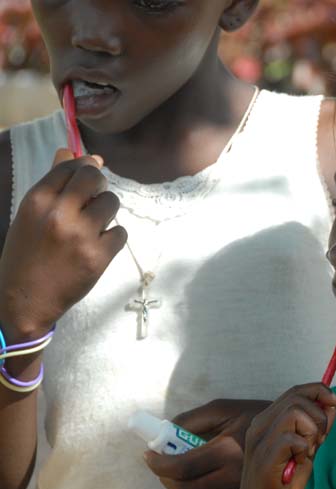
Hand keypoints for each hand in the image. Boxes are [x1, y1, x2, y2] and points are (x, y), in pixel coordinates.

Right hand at [0, 149, 125, 338]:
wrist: (24, 300)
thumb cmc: (26, 253)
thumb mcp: (31, 214)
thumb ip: (53, 182)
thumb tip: (74, 151)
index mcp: (37, 200)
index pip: (71, 166)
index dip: (84, 168)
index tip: (87, 179)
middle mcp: (59, 213)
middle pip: (95, 178)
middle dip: (99, 185)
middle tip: (93, 201)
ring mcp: (81, 235)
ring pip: (112, 203)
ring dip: (107, 212)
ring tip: (92, 227)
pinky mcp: (99, 256)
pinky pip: (121, 232)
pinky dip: (112, 238)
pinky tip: (97, 246)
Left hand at [144, 399, 271, 488]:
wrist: (293, 433)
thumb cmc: (254, 416)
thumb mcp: (225, 409)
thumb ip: (192, 419)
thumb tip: (164, 432)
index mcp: (228, 449)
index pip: (180, 468)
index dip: (158, 465)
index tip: (149, 457)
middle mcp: (236, 476)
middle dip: (166, 479)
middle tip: (164, 465)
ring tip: (190, 474)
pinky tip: (212, 482)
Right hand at [231, 384, 335, 488]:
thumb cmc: (284, 484)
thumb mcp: (306, 450)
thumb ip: (318, 428)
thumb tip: (332, 403)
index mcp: (266, 422)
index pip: (295, 391)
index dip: (319, 391)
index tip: (334, 403)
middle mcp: (258, 427)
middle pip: (297, 397)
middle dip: (319, 416)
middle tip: (319, 441)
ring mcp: (259, 443)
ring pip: (296, 413)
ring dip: (312, 432)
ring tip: (307, 453)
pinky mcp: (264, 460)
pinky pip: (293, 439)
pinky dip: (304, 450)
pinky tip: (297, 464)